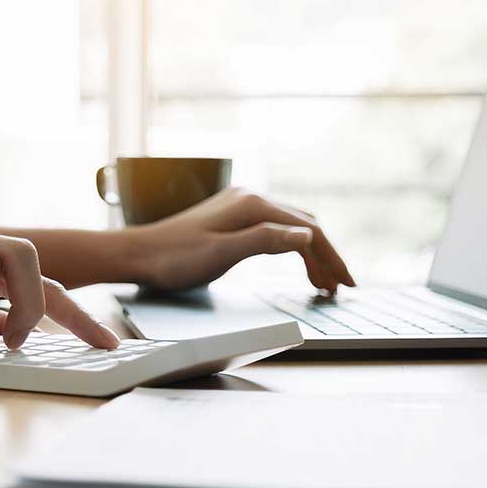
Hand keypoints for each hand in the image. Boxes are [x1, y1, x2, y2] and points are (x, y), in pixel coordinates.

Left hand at [127, 188, 355, 293]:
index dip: (332, 258)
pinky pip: (273, 230)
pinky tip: (295, 264)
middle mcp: (250, 198)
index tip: (348, 284)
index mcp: (253, 204)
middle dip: (325, 258)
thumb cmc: (175, 259)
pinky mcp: (231, 217)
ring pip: (289, 228)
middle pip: (303, 226)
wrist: (138, 254)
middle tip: (339, 289)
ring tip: (322, 285)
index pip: (308, 230)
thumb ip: (264, 241)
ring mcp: (240, 205)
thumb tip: (307, 235)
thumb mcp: (222, 254)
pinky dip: (290, 248)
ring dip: (310, 254)